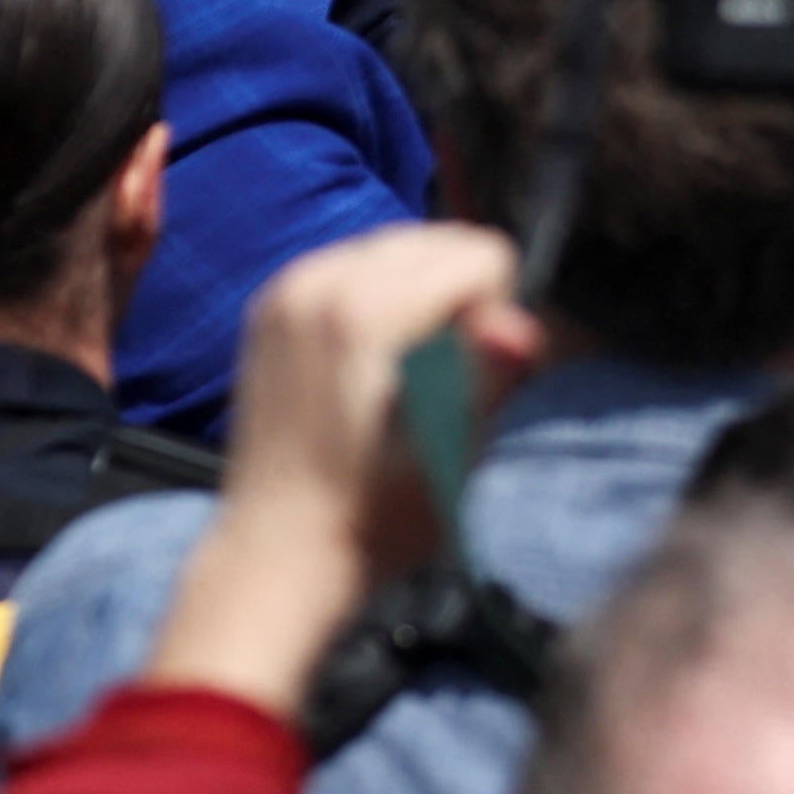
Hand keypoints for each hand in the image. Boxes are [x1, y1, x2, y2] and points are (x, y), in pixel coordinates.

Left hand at [148, 226, 525, 715]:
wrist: (276, 553)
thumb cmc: (371, 519)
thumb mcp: (450, 457)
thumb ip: (489, 379)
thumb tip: (522, 329)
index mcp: (363, 313)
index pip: (480, 255)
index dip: (493, 316)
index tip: (467, 377)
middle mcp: (318, 283)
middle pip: (441, 240)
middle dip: (460, 298)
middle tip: (437, 378)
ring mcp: (288, 289)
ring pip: (400, 245)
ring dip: (421, 294)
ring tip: (404, 371)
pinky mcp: (272, 303)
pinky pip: (356, 264)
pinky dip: (379, 296)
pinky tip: (370, 361)